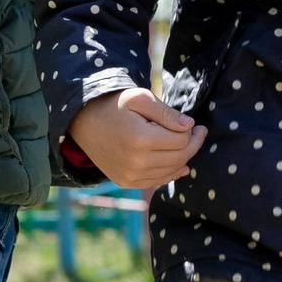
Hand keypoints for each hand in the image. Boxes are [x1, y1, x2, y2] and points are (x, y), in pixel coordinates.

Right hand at [68, 88, 206, 189]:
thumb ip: (166, 112)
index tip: (193, 123)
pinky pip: (158, 181)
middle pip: (180, 157)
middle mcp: (136, 163)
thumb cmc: (114, 106)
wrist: (84, 123)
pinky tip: (180, 165)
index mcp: (140, 139)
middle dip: (193, 144)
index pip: (181, 140)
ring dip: (183, 158)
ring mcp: (131, 176)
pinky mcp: (127, 182)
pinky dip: (171, 172)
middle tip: (197, 132)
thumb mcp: (139, 98)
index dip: (191, 131)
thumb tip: (189, 125)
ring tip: (185, 143)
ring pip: (172, 170)